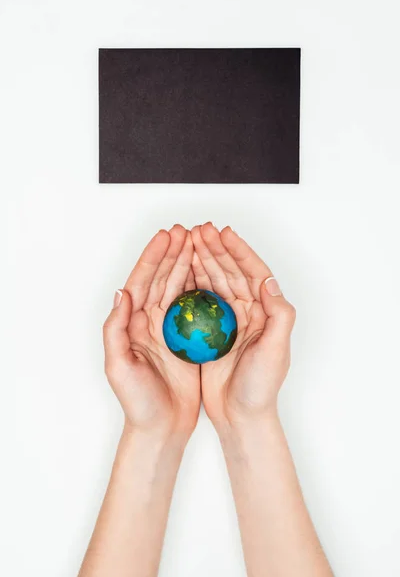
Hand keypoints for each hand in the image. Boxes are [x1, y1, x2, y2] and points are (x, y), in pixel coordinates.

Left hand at [103, 226, 200, 440]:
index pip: (142, 282)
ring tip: (200, 243)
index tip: (167, 236)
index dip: (154, 257)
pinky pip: (197, 306)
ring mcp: (170, 329)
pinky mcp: (188, 340)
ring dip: (188, 264)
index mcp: (132, 323)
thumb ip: (115, 330)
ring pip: (180, 287)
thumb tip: (121, 294)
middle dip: (174, 252)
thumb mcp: (119, 368)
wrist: (161, 429)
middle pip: (162, 278)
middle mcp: (150, 321)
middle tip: (188, 231)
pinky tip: (212, 274)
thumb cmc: (138, 403)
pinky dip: (203, 287)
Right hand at [191, 223, 295, 431]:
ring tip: (186, 242)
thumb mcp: (275, 352)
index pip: (253, 273)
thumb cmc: (260, 388)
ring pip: (213, 282)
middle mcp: (248, 312)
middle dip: (215, 249)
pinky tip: (178, 272)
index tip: (223, 233)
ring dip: (201, 261)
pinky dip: (190, 284)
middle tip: (198, 230)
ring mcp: (228, 321)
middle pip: (230, 272)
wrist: (241, 417)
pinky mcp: (210, 332)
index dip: (238, 251)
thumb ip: (279, 316)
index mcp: (266, 312)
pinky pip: (198, 301)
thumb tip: (271, 282)